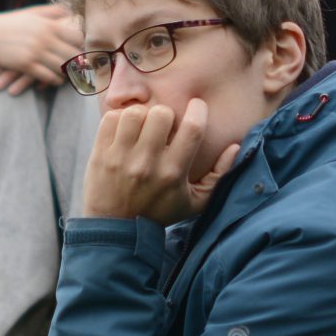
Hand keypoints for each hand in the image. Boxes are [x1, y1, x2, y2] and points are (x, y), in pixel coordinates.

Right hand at [0, 3, 78, 93]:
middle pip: (72, 54)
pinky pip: (46, 76)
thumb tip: (70, 11)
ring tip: (72, 76)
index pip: (76, 37)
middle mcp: (44, 38)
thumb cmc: (11, 22)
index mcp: (48, 24)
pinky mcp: (25, 64)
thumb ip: (52, 11)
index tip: (87, 52)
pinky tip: (56, 81)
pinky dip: (54, 80)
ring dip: (68, 74)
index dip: (84, 46)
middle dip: (80, 63)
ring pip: (61, 67)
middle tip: (85, 70)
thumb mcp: (32, 12)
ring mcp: (35, 52)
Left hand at [81, 98, 242, 224]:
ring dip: (141, 116)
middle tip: (163, 126)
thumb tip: (235, 146)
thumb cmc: (160, 213)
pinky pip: (111, 118)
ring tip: (142, 129)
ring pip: (135, 112)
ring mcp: (120, 157)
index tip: (196, 107)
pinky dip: (119, 120)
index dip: (198, 110)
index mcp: (173, 173)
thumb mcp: (196, 202)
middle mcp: (147, 163)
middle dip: (166, 115)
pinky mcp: (100, 154)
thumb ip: (219, 175)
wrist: (116, 229)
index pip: (192, 129)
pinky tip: (125, 132)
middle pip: (162, 113)